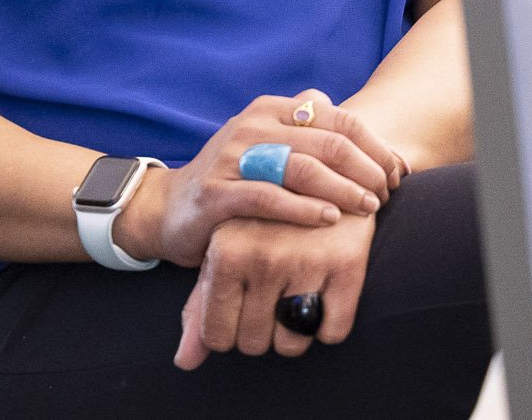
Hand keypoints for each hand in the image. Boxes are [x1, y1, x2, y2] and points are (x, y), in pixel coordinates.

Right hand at [114, 92, 406, 266]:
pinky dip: (305, 209)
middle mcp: (253, 125)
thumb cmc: (234, 180)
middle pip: (329, 142)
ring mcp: (233, 157)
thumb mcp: (270, 147)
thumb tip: (370, 138)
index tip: (397, 173)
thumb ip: (310, 134)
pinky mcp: (217, 192)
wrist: (167, 209)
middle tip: (386, 194)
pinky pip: (269, 198)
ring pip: (303, 167)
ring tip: (368, 207)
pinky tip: (330, 221)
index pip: (339, 119)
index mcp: (272, 109)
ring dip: (344, 189)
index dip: (375, 146)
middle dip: (367, 169)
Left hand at [175, 210, 377, 365]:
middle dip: (260, 332)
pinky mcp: (347, 261)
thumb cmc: (261, 222)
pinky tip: (323, 296)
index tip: (239, 311)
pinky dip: (327, 327)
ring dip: (293, 333)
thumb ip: (201, 307)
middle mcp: (264, 255)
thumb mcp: (223, 254)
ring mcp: (306, 258)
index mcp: (227, 251)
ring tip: (294, 299)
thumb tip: (184, 362)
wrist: (322, 170)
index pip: (217, 336)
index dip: (228, 333)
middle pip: (254, 343)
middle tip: (269, 301)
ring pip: (292, 343)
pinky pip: (332, 331)